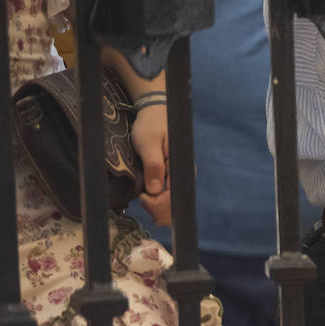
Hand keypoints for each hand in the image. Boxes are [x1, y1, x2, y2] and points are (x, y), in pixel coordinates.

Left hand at [131, 104, 170, 225]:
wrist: (155, 115)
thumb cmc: (151, 125)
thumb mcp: (148, 142)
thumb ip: (153, 166)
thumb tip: (155, 190)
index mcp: (180, 169)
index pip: (173, 199)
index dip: (157, 204)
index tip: (143, 196)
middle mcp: (182, 178)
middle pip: (175, 208)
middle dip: (157, 210)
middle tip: (142, 198)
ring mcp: (177, 181)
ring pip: (172, 209)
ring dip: (157, 211)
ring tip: (144, 199)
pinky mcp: (171, 182)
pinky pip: (168, 203)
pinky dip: (158, 208)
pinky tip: (149, 202)